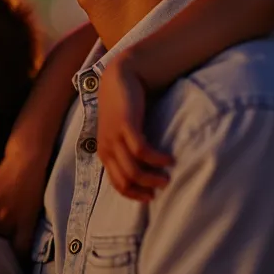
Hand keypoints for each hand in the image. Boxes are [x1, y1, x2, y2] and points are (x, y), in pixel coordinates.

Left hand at [97, 57, 172, 201]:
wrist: (120, 77)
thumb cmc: (124, 107)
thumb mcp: (121, 132)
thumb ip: (127, 150)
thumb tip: (146, 170)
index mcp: (104, 152)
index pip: (117, 184)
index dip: (134, 194)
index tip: (151, 197)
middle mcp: (107, 148)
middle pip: (125, 180)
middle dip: (145, 188)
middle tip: (163, 186)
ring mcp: (114, 137)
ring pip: (133, 170)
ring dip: (152, 177)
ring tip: (168, 175)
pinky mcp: (125, 126)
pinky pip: (142, 151)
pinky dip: (156, 159)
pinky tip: (169, 158)